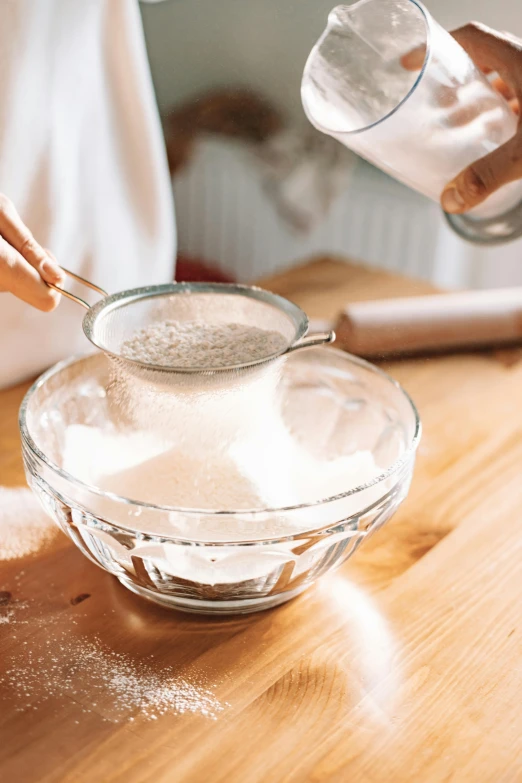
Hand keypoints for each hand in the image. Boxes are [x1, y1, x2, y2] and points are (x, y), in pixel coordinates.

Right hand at [0, 194, 63, 310]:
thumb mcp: (2, 214)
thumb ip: (30, 247)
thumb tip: (58, 276)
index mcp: (3, 266)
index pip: (46, 298)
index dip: (52, 280)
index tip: (46, 261)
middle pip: (32, 290)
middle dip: (32, 267)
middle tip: (12, 239)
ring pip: (16, 283)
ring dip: (15, 262)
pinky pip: (3, 278)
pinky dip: (2, 263)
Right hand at [402, 23, 521, 213]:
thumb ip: (489, 175)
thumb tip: (451, 201)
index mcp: (520, 61)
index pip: (468, 39)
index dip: (435, 47)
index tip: (409, 63)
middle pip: (483, 61)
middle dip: (453, 82)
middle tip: (433, 107)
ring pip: (504, 82)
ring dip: (479, 100)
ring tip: (459, 127)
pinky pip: (521, 99)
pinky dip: (503, 115)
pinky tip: (498, 140)